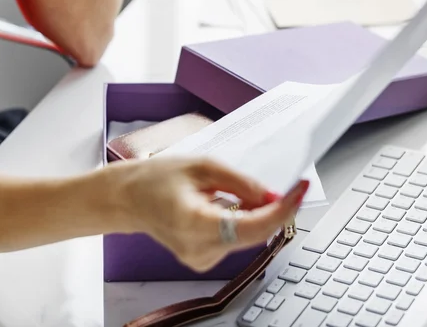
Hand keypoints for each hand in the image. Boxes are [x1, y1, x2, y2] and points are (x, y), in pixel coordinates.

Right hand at [115, 157, 308, 271]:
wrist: (128, 198)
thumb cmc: (155, 179)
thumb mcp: (201, 167)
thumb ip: (240, 182)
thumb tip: (272, 195)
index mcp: (193, 223)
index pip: (251, 226)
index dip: (281, 209)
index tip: (298, 191)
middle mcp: (198, 249)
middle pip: (254, 233)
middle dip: (272, 209)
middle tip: (283, 185)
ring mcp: (200, 258)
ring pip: (247, 236)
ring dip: (254, 213)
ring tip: (229, 190)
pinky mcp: (203, 259)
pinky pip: (235, 239)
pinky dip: (240, 221)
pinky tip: (222, 205)